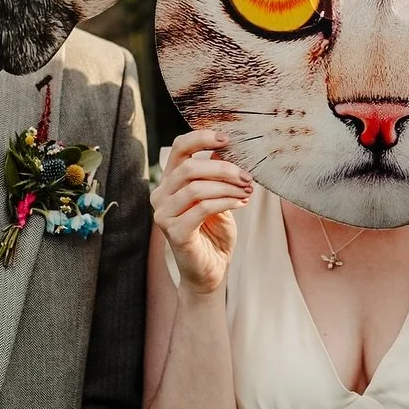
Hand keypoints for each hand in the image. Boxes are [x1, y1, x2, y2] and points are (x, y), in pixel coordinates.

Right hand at [152, 129, 253, 295]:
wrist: (211, 270)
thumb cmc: (214, 233)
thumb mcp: (219, 197)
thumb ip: (217, 174)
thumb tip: (224, 147)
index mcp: (169, 182)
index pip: (178, 148)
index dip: (201, 138)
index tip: (227, 139)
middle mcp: (160, 195)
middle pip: (189, 168)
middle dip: (223, 169)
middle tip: (247, 176)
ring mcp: (163, 214)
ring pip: (195, 187)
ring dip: (227, 187)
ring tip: (246, 191)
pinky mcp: (174, 232)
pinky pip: (202, 208)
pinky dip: (225, 202)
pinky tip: (241, 203)